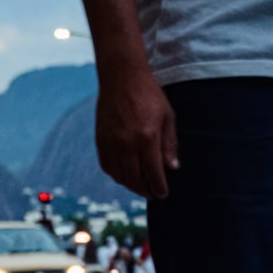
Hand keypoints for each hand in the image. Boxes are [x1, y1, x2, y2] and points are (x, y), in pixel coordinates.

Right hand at [95, 68, 178, 199]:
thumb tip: (171, 168)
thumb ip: (169, 144)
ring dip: (131, 186)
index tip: (163, 193)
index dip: (159, 187)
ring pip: (120, 176)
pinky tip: (125, 176)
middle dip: (146, 190)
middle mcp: (127, 144)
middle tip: (153, 194)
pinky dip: (117, 176)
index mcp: (147, 138)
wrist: (121, 78)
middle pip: (136, 179)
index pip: (153, 174)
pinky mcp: (101, 141)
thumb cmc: (149, 95)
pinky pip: (108, 167)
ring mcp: (112, 144)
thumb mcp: (167, 117)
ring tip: (140, 187)